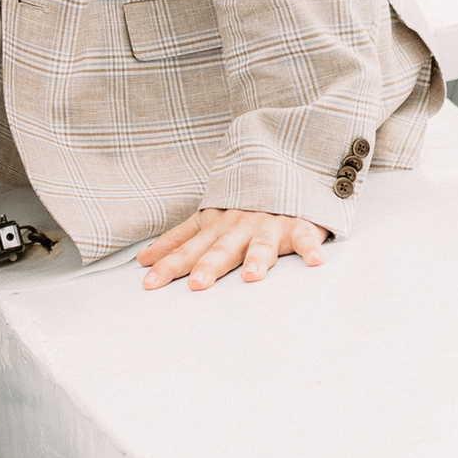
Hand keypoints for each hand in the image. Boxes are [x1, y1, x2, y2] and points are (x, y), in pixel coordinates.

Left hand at [137, 205, 331, 293]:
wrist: (282, 172)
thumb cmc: (242, 206)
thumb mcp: (207, 220)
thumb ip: (178, 240)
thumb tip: (143, 260)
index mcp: (215, 226)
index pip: (187, 248)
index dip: (169, 264)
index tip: (149, 283)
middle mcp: (239, 226)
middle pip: (222, 249)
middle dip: (209, 266)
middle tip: (197, 285)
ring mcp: (269, 225)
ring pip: (262, 244)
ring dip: (257, 258)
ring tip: (251, 276)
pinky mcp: (299, 225)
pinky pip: (306, 237)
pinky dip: (310, 248)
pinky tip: (315, 262)